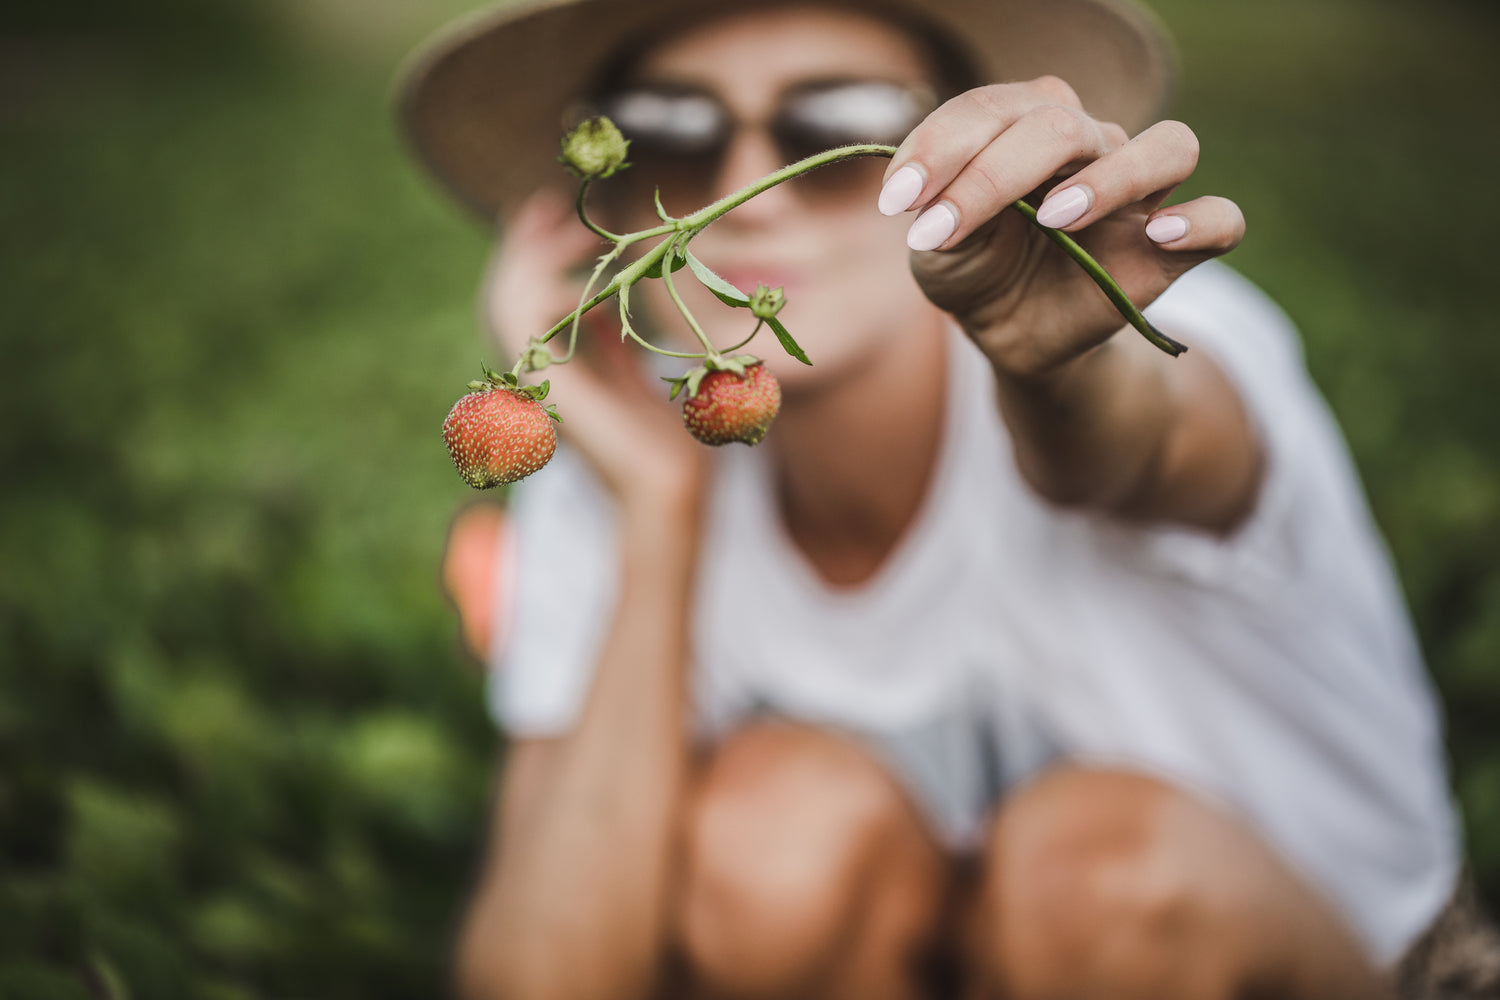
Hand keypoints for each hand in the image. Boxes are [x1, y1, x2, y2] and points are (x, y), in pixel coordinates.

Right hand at [482, 189, 707, 508]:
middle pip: (507, 292)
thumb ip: (615, 349)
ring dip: (539, 254)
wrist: (672, 490)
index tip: (557, 214)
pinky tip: (595, 277)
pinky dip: (554, 285)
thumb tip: (605, 311)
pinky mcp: (545, 383)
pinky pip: (525, 314)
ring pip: (507, 298)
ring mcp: (535, 382)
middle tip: (548, 202)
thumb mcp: (640, 379)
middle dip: (526, 243)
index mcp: (557, 372)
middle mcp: (537, 375)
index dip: (535, 254)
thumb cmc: (668, 448)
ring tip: (576, 229)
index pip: (527, 300)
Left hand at [881, 77, 1244, 375]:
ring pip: (1170, 145)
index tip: (898, 202)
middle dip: (995, 173)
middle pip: (1065, 125)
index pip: (994, 108)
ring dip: (1111, 179)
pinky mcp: (1172, 250)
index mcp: (1028, 124)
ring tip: (1055, 219)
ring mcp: (1139, 194)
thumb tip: (929, 193)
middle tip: (948, 229)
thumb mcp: (936, 246)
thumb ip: (935, 208)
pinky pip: (1222, 220)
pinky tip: (1157, 237)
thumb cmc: (975, 269)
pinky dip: (1199, 222)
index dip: (941, 146)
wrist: (1009, 333)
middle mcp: (1092, 144)